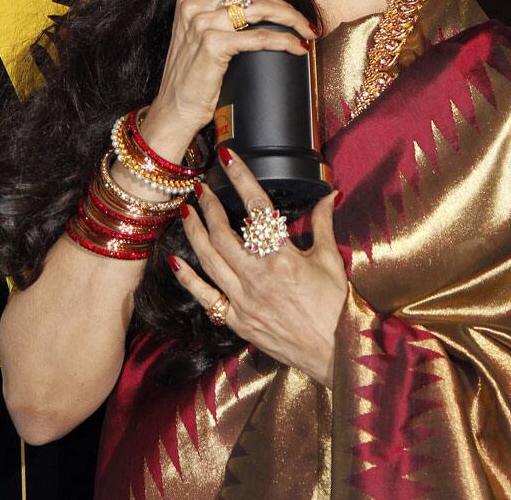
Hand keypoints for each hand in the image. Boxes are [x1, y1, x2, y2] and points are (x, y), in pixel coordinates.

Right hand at [142, 0, 316, 142]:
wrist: (175, 109)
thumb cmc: (194, 78)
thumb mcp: (202, 37)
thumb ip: (222, 17)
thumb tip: (263, 7)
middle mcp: (194, 5)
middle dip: (286, 5)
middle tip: (305, 21)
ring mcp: (201, 23)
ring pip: (260, 9)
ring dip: (291, 20)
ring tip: (306, 32)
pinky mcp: (213, 44)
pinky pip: (259, 37)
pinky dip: (283, 41)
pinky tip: (296, 48)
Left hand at [169, 148, 347, 388]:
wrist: (335, 353)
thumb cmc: (336, 307)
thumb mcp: (329, 260)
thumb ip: (322, 224)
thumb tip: (329, 195)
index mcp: (283, 257)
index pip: (257, 208)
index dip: (242, 178)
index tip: (228, 157)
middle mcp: (258, 276)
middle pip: (223, 233)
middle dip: (208, 205)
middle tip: (200, 187)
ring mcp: (244, 300)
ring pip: (209, 260)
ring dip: (194, 232)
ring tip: (185, 211)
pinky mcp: (237, 320)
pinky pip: (205, 296)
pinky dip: (187, 278)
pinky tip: (174, 259)